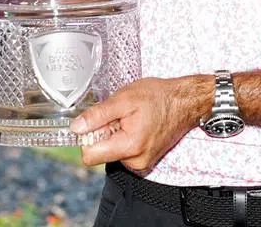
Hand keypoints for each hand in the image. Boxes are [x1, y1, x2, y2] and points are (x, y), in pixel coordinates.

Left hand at [71, 76, 208, 172]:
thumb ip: (98, 115)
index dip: (88, 136)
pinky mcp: (145, 160)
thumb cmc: (159, 97)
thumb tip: (76, 128)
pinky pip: (123, 152)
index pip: (90, 155)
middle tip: (120, 116)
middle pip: (100, 154)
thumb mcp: (124, 99)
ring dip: (116, 134)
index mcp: (129, 147)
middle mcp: (136, 161)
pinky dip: (125, 138)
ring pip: (111, 152)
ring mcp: (141, 163)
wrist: (184, 102)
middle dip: (104, 134)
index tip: (99, 122)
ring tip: (131, 119)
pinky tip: (137, 125)